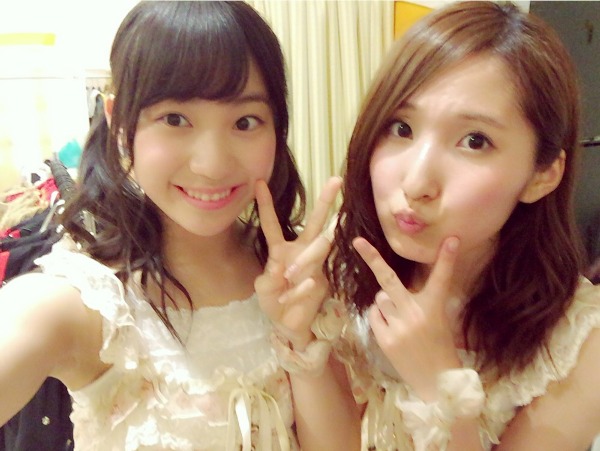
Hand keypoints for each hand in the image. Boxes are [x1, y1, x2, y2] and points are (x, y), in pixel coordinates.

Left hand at [254, 177, 341, 349]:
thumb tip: (281, 269)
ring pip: (320, 246)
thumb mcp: (263, 290)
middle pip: (315, 221)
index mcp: (280, 249)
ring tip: (288, 276)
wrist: (290, 324)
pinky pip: (314, 277)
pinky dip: (300, 288)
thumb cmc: (274, 301)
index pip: (272, 223)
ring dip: (305, 260)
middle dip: (326, 201)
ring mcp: (315, 264)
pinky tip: (291, 296)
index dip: (265, 204)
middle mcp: (300, 251)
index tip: (258, 182)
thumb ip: (267, 280)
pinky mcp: (323, 280)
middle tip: (335, 179)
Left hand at [353, 236, 461, 400]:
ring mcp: (398, 327)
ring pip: (380, 299)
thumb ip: (418, 301)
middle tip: (358, 241)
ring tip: (400, 320)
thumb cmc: (439, 347)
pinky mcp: (385, 339)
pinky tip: (393, 330)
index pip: (441, 278)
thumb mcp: (438, 319)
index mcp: (434, 307)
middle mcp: (415, 314)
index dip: (446, 258)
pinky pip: (374, 316)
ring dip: (385, 303)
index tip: (451, 238)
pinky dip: (380, 318)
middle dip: (372, 259)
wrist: (437, 383)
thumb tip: (388, 287)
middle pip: (389, 280)